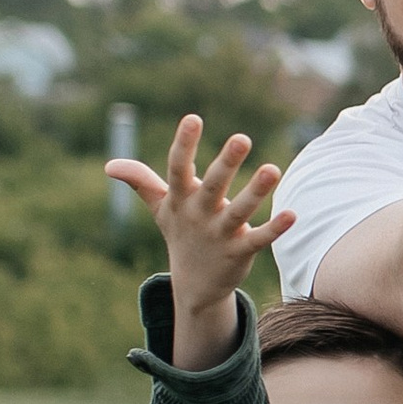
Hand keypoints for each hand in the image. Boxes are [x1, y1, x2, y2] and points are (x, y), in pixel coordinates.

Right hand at [109, 115, 293, 361]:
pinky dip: (275, 228)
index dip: (185, 144)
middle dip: (226, 163)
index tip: (193, 118)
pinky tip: (292, 214)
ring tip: (273, 169)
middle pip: (213, 186)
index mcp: (181, 199)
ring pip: (240, 211)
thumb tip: (110, 166)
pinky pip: (259, 239)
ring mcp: (220, 234)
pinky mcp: (240, 251)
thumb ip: (141, 182)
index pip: (179, 168)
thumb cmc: (181, 233)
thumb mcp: (161, 208)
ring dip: (256, 191)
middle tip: (242, 138)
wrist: (194, 285)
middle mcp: (200, 214)